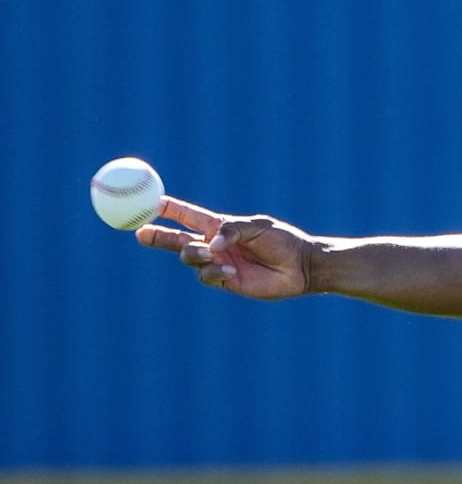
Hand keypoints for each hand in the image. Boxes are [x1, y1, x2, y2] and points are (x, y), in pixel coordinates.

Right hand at [136, 196, 312, 299]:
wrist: (301, 266)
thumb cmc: (283, 240)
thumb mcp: (258, 227)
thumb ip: (233, 230)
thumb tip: (211, 244)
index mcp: (220, 226)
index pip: (186, 216)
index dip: (167, 209)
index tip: (147, 202)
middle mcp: (214, 244)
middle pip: (176, 239)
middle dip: (156, 235)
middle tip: (139, 232)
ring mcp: (218, 263)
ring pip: (189, 258)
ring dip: (194, 254)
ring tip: (210, 253)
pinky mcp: (225, 281)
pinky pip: (207, 277)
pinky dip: (215, 273)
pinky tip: (231, 271)